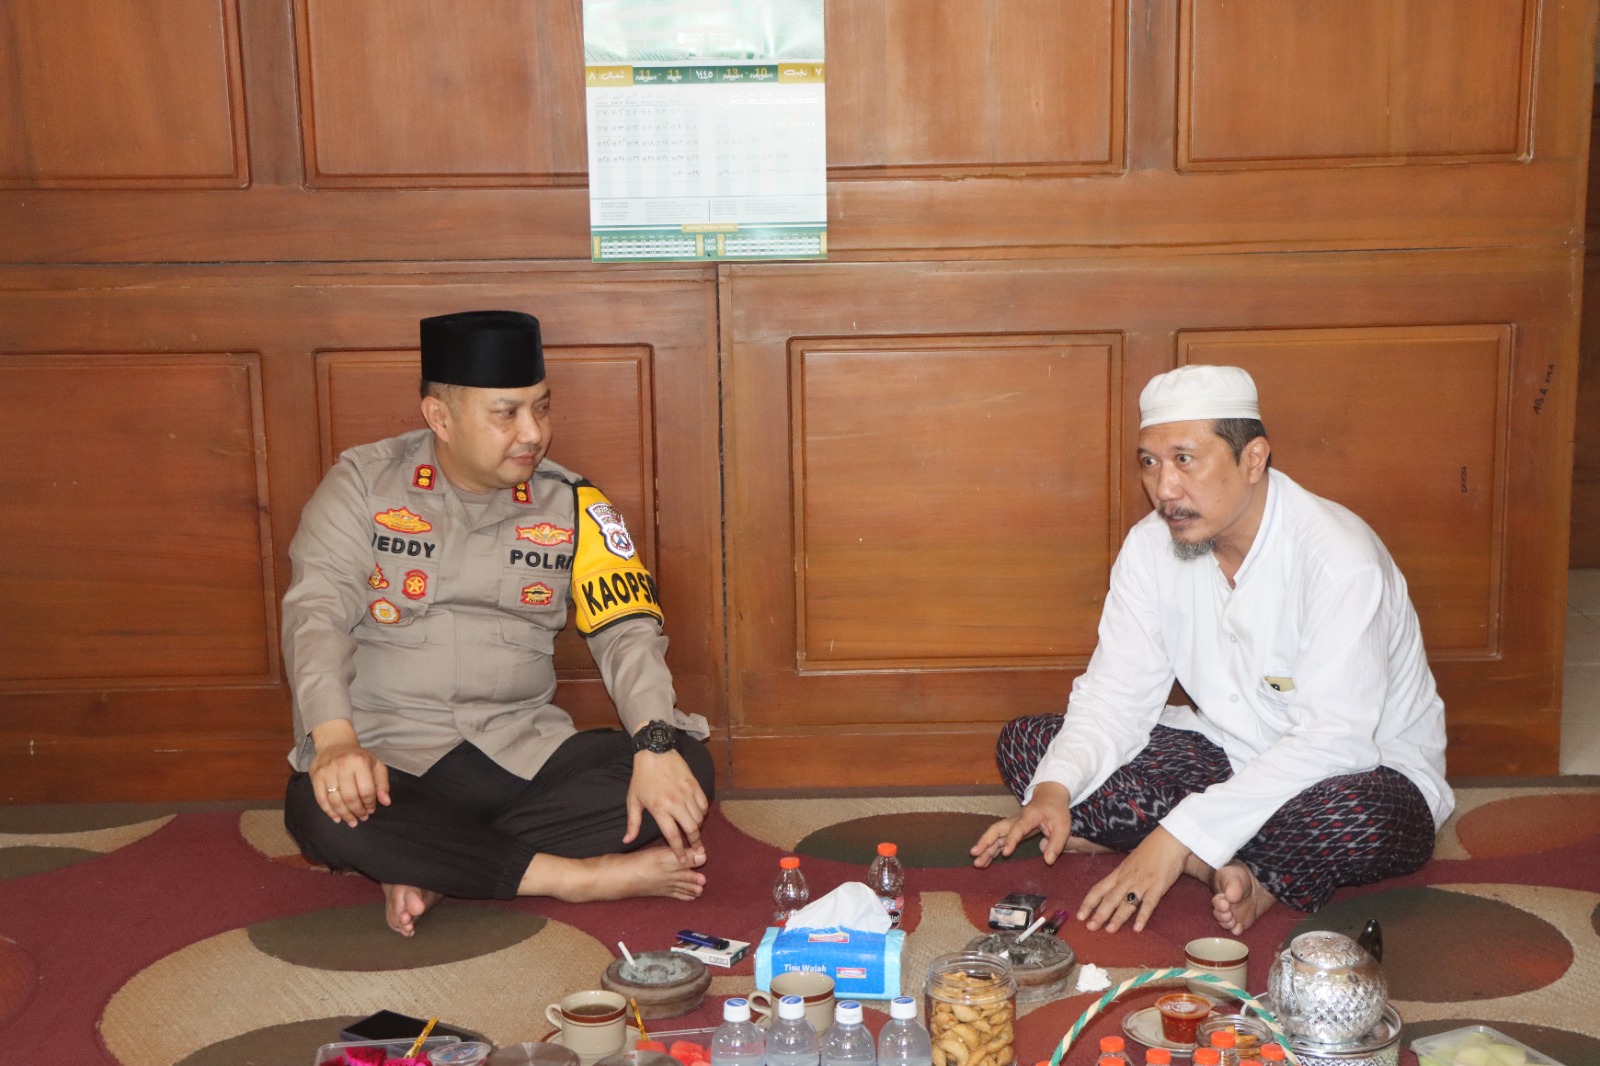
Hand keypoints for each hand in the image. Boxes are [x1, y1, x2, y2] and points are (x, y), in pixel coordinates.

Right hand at [308, 719, 390, 826]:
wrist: (334, 744)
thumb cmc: (358, 757)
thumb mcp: (375, 765)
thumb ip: (382, 784)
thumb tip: (386, 802)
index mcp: (359, 762)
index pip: (366, 790)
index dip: (370, 804)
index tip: (371, 809)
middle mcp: (342, 766)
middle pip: (350, 798)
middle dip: (358, 811)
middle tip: (362, 817)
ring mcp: (327, 772)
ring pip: (335, 801)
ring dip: (344, 815)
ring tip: (351, 821)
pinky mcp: (315, 777)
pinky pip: (321, 800)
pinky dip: (329, 812)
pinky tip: (337, 818)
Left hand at [625, 749, 708, 864]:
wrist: (654, 752)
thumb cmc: (641, 777)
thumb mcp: (633, 800)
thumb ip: (633, 823)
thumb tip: (627, 841)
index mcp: (659, 809)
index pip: (673, 835)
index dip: (679, 850)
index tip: (683, 860)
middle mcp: (675, 803)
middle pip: (691, 829)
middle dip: (695, 843)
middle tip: (698, 851)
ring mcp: (687, 793)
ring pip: (699, 817)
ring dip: (698, 827)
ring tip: (694, 832)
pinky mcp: (695, 784)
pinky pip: (704, 804)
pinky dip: (702, 812)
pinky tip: (697, 815)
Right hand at [970, 782, 1074, 867]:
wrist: (1049, 797)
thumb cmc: (1056, 811)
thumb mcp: (1063, 826)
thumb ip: (1056, 843)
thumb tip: (1048, 861)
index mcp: (1029, 817)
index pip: (1017, 829)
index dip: (1011, 840)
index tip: (1005, 853)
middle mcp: (1016, 820)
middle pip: (997, 829)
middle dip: (985, 841)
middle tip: (975, 853)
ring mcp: (1011, 824)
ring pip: (994, 835)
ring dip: (984, 848)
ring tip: (976, 862)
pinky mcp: (1011, 830)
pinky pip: (998, 839)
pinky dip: (990, 849)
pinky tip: (984, 860)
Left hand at [1076, 825, 1190, 932]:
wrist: (1168, 840)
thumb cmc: (1150, 851)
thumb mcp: (1130, 863)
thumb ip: (1122, 876)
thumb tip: (1113, 887)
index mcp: (1119, 873)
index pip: (1099, 889)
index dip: (1089, 903)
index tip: (1080, 916)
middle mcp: (1127, 879)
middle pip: (1110, 898)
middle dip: (1099, 914)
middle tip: (1090, 928)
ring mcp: (1141, 883)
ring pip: (1126, 902)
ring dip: (1118, 917)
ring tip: (1110, 930)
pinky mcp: (1157, 886)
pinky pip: (1148, 903)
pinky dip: (1142, 916)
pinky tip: (1137, 928)